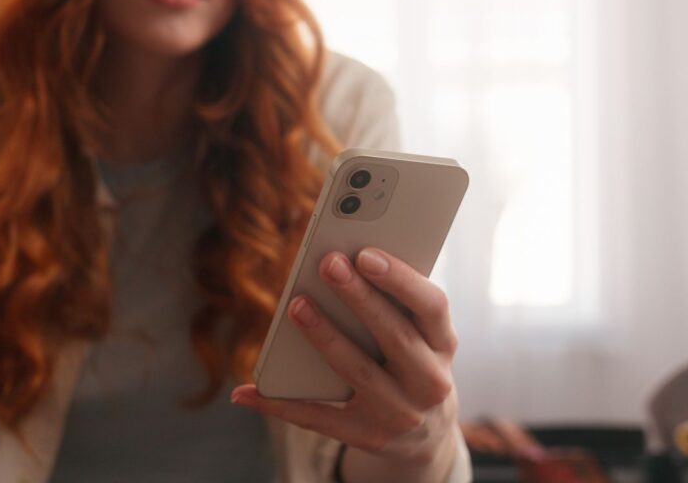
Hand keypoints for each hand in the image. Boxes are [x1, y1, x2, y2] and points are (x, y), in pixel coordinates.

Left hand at [231, 248, 460, 480]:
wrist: (426, 435)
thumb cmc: (411, 362)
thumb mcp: (421, 336)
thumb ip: (394, 302)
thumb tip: (346, 261)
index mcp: (444, 345)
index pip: (432, 306)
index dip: (401, 280)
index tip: (366, 254)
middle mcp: (430, 382)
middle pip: (394, 335)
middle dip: (359, 297)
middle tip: (328, 264)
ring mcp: (400, 413)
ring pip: (357, 370)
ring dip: (324, 335)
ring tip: (296, 305)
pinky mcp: (367, 437)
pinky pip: (317, 418)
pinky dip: (278, 404)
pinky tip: (247, 390)